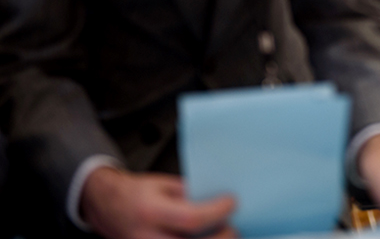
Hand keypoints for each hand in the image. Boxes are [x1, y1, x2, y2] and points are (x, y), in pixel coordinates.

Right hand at [80, 167, 235, 238]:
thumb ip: (190, 194)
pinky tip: (209, 238)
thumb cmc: (138, 194)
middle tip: (232, 223)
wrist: (108, 208)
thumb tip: (220, 200)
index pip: (191, 219)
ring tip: (223, 233)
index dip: (217, 212)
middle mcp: (147, 237)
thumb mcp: (164, 184)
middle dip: (223, 235)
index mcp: (150, 211)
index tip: (232, 202)